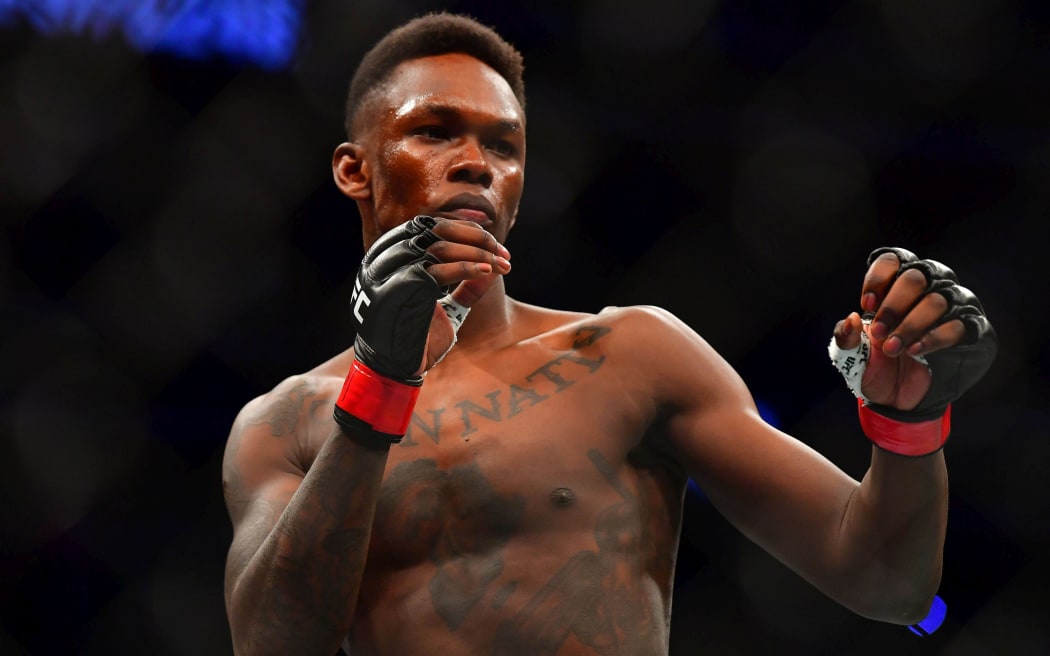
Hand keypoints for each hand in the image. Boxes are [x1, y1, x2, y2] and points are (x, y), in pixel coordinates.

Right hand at [336, 216, 509, 441]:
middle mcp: (383, 261)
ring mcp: (387, 275)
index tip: (494, 245)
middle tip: (503, 253)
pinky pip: (436, 270)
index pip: (430, 225)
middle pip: (435, 230)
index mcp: (389, 257)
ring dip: (478, 253)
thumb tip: (496, 264)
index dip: (466, 230)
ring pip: (438, 247)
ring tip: (502, 264)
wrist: (394, 371)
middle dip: (476, 238)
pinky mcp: (397, 292)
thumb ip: (466, 284)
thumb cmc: (418, 338)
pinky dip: (466, 268)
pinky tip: (487, 272)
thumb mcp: (445, 305)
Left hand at [832, 247, 996, 419]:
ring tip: (892, 348)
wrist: (896, 397)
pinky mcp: (969, 329)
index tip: (867, 305)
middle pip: (915, 277)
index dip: (879, 279)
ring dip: (910, 325)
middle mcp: (927, 288)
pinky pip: (958, 325)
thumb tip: (852, 318)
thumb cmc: (874, 364)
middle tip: (877, 332)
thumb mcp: (849, 354)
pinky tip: (915, 351)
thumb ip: (845, 335)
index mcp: (895, 285)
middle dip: (893, 307)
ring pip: (937, 300)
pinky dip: (934, 337)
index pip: (893, 260)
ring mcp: (951, 306)